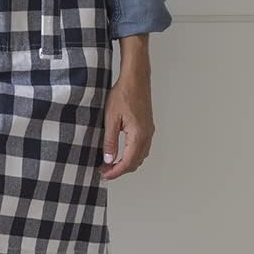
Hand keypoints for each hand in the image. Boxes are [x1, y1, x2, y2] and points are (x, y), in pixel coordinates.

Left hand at [100, 60, 154, 180]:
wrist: (136, 78)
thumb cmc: (124, 94)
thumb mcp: (111, 119)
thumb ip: (110, 141)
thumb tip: (109, 160)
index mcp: (138, 135)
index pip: (128, 162)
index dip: (115, 172)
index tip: (104, 175)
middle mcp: (147, 135)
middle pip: (135, 162)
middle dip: (120, 170)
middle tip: (104, 170)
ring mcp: (149, 131)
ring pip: (140, 156)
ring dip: (126, 163)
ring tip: (110, 163)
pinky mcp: (148, 127)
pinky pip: (142, 148)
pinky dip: (132, 155)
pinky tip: (121, 153)